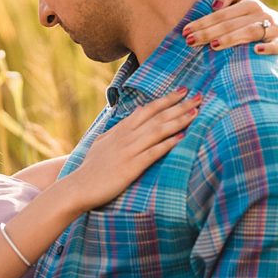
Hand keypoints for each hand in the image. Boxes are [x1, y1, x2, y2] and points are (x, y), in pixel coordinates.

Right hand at [67, 89, 205, 210]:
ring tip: (196, 112)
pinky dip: (168, 143)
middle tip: (199, 96)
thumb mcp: (102, 143)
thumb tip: (124, 123)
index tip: (182, 90)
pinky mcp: (131, 167)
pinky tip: (182, 137)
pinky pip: (153, 152)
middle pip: (157, 115)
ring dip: (178, 120)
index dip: (166, 99)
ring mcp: (129, 150)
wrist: (79, 187)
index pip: (148, 109)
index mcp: (121, 129)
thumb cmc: (91, 168)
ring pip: (158, 130)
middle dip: (179, 105)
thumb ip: (115, 132)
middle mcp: (126, 135)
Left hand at [182, 0, 277, 58]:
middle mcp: (260, 10)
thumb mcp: (238, 9)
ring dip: (231, 38)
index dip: (203, 19)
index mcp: (247, 1)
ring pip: (250, 30)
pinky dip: (268, 47)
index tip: (186, 31)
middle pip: (230, 20)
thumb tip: (215, 5)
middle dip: (208, 31)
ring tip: (213, 45)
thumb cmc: (251, 24)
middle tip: (191, 41)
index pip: (222, 9)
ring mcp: (274, 25)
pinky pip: (277, 44)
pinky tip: (257, 51)